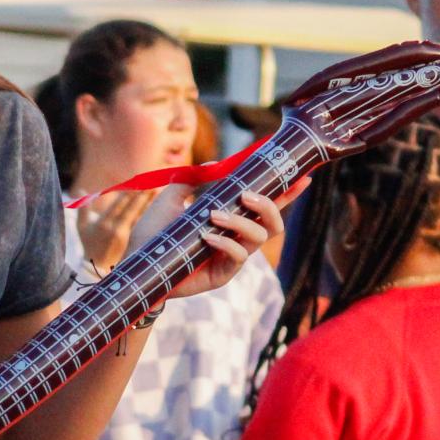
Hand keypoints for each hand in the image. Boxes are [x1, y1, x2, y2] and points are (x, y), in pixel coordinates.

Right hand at [76, 190, 150, 274]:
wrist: (96, 266)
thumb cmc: (87, 245)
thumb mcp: (81, 227)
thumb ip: (83, 208)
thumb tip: (81, 190)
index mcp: (103, 223)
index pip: (118, 205)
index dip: (128, 194)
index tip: (135, 183)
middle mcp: (115, 228)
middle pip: (130, 208)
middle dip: (141, 194)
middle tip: (150, 183)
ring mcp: (124, 233)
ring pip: (137, 213)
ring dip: (146, 201)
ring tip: (155, 189)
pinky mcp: (129, 238)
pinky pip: (138, 220)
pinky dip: (144, 210)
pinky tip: (150, 202)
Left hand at [129, 184, 294, 298]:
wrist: (136, 262)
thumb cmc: (153, 232)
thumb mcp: (170, 200)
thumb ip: (190, 180)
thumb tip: (214, 164)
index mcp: (230, 220)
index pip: (265, 207)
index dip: (286, 193)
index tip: (303, 177)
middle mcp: (236, 239)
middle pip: (273, 223)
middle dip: (267, 205)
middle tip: (245, 195)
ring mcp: (231, 258)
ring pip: (259, 238)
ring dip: (240, 222)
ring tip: (214, 215)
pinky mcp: (222, 275)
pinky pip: (238, 257)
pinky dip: (225, 243)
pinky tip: (207, 236)